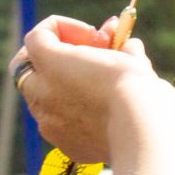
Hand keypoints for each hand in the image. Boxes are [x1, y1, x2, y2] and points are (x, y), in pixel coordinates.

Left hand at [14, 15, 160, 167]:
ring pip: (45, 99)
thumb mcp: (130, 56)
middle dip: (55, 60)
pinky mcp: (66, 145)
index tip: (93, 36)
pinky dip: (77, 116)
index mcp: (51, 63)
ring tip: (101, 88)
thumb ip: (120, 48)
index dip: (64, 29)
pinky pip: (62, 125)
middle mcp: (43, 93)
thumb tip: (127, 47)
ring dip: (65, 88)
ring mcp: (50, 123)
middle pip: (30, 69)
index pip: (37, 37)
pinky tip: (105, 116)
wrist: (144, 135)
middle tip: (86, 59)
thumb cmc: (137, 88)